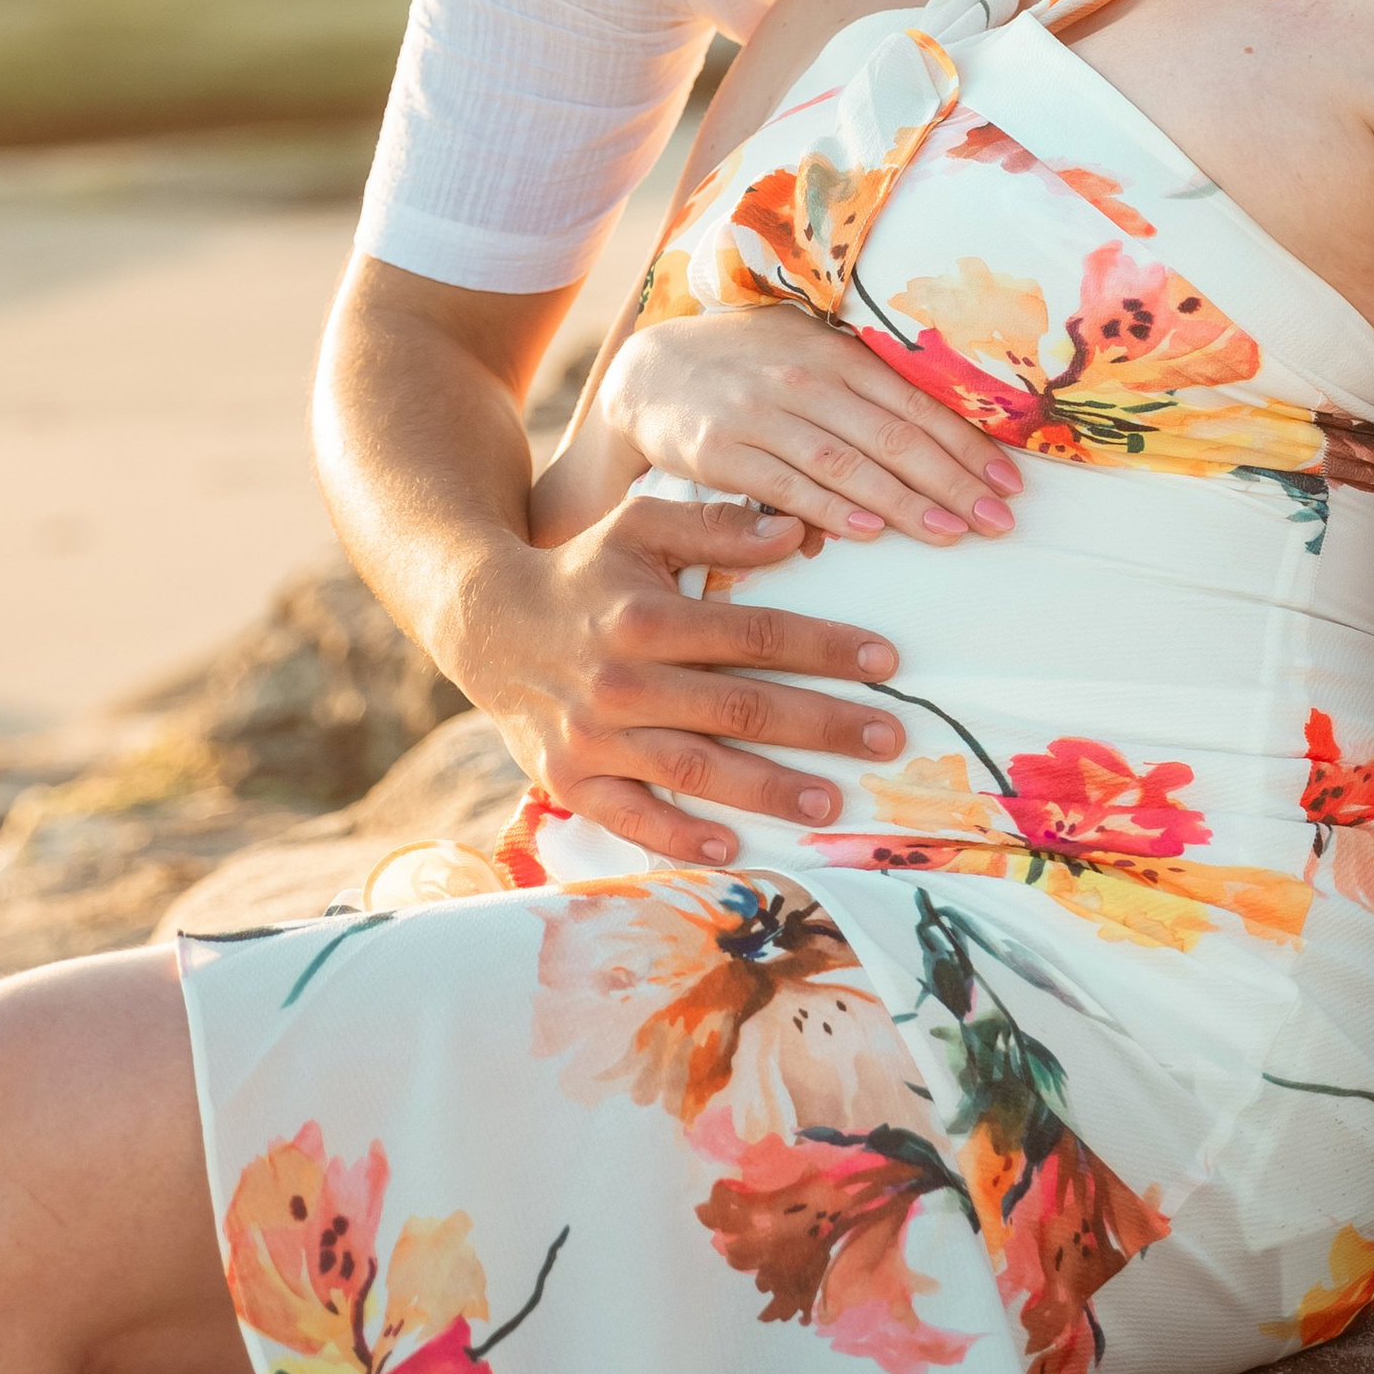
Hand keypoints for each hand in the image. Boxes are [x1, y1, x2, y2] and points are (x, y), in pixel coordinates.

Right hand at [451, 489, 915, 870]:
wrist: (486, 624)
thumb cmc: (582, 571)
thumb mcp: (640, 526)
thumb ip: (716, 524)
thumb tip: (796, 531)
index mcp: (644, 615)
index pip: (752, 633)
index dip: (823, 647)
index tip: (886, 661)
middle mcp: (620, 681)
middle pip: (738, 707)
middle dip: (821, 725)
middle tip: (888, 739)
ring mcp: (593, 738)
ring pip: (695, 769)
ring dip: (768, 789)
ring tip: (832, 803)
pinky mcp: (569, 782)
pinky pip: (631, 818)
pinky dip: (679, 839)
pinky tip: (733, 849)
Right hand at [591, 306, 1019, 551]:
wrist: (650, 371)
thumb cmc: (749, 366)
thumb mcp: (809, 351)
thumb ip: (867, 386)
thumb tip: (941, 431)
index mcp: (836, 355)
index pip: (916, 403)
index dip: (967, 445)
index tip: (1009, 483)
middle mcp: (804, 377)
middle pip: (892, 434)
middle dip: (951, 481)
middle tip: (997, 519)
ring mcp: (762, 413)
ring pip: (845, 462)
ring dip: (903, 502)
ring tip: (952, 533)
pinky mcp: (721, 449)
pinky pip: (783, 484)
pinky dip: (828, 510)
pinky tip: (868, 533)